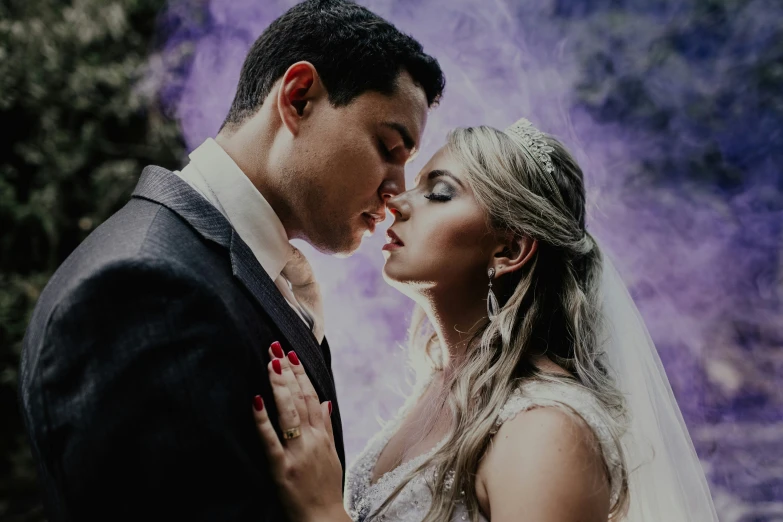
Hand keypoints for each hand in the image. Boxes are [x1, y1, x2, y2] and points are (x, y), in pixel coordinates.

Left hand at [253, 342, 346, 521]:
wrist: (324, 519)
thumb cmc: (326, 488)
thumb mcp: (333, 454)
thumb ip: (328, 426)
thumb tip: (326, 401)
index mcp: (322, 435)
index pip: (312, 396)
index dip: (301, 374)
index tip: (291, 354)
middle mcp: (312, 440)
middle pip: (300, 399)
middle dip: (287, 372)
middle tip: (275, 349)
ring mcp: (297, 453)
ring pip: (288, 413)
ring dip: (279, 386)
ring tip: (270, 364)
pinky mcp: (281, 469)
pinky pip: (270, 441)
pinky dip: (262, 420)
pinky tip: (255, 401)